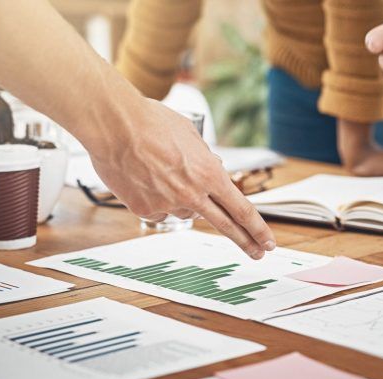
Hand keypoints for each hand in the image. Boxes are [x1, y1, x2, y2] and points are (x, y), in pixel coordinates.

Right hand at [86, 98, 275, 258]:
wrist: (114, 126)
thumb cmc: (151, 122)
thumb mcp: (191, 135)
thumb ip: (205, 159)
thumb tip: (212, 170)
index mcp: (209, 174)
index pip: (241, 208)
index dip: (257, 227)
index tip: (267, 240)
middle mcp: (192, 194)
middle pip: (225, 225)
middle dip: (245, 241)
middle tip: (258, 252)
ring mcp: (168, 205)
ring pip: (185, 210)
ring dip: (182, 198)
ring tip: (161, 170)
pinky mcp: (144, 210)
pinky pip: (158, 209)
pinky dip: (156, 197)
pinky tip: (145, 177)